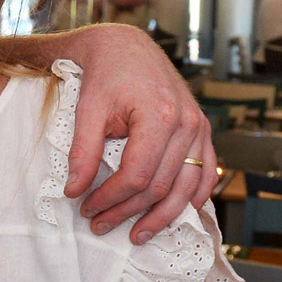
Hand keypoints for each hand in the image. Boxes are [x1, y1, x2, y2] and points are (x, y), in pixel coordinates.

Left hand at [65, 25, 214, 241]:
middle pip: (161, 186)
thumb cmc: (105, 74)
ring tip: (137, 235)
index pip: (137, 175)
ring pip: (187, 187)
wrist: (126, 47)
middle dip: (129, 212)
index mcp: (159, 115)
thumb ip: (82, 151)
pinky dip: (193, 198)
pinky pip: (206, 173)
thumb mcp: (87, 109)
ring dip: (162, 217)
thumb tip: (74, 190)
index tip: (86, 208)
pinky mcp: (202, 130)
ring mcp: (199, 127)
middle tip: (101, 225)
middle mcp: (186, 123)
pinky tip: (176, 214)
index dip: (111, 199)